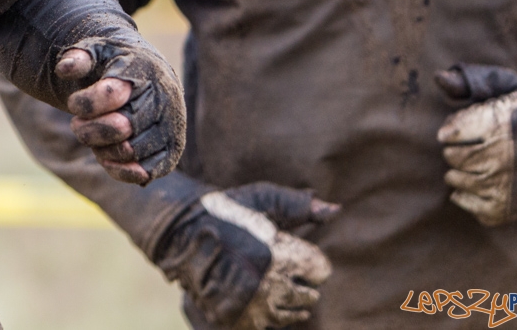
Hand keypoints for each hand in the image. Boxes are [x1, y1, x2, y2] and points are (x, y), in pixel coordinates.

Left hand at [55, 32, 185, 183]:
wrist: (147, 73)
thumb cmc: (114, 63)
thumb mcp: (94, 51)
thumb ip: (77, 58)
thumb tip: (65, 69)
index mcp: (143, 69)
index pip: (110, 94)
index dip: (84, 104)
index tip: (73, 103)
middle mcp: (164, 98)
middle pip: (121, 127)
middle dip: (89, 131)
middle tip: (77, 125)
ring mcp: (171, 125)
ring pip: (132, 151)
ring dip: (103, 150)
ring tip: (93, 139)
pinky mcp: (172, 149)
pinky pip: (148, 171)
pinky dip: (121, 171)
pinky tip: (106, 158)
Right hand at [155, 182, 337, 329]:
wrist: (180, 231)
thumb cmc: (226, 210)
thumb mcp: (262, 199)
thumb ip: (299, 206)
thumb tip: (336, 209)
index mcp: (282, 254)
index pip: (321, 271)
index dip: (311, 260)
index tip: (297, 253)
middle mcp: (271, 284)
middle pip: (309, 296)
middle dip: (303, 283)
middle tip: (284, 270)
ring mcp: (253, 306)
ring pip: (291, 316)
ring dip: (289, 303)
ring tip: (275, 287)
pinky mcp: (236, 320)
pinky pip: (266, 326)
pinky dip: (266, 315)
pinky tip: (258, 301)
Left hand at [435, 63, 516, 225]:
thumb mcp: (504, 85)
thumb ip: (471, 81)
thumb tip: (439, 79)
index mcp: (507, 124)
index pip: (457, 133)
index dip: (449, 132)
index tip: (450, 132)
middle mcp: (513, 155)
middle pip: (459, 159)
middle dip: (452, 152)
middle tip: (458, 149)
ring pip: (466, 183)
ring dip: (456, 175)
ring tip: (462, 167)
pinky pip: (482, 211)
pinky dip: (467, 200)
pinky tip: (468, 187)